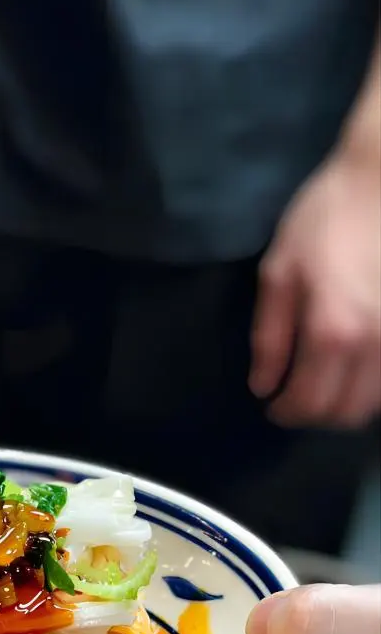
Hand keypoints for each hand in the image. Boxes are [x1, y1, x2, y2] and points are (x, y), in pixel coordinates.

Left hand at [249, 151, 380, 426]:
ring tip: (326, 382)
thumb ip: (269, 337)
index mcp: (332, 332)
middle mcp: (377, 346)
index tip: (273, 406)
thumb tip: (263, 386)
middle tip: (297, 397)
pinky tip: (356, 367)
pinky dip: (374, 386)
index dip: (287, 413)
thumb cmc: (325, 219)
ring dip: (348, 404)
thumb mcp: (278, 273)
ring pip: (378, 404)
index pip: (309, 404)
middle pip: (348, 414)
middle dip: (316, 415)